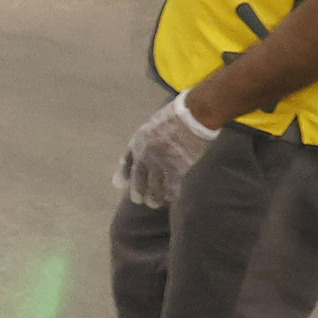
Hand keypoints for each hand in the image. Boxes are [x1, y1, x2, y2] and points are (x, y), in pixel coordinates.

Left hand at [114, 94, 221, 208]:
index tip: (123, 183)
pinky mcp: (179, 169)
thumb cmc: (175, 115)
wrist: (195, 114)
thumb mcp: (152, 124)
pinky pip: (173, 188)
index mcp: (138, 141)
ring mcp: (161, 163)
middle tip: (140, 200)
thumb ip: (144, 139)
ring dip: (155, 198)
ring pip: (155, 188)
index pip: (126, 162)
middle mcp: (146, 155)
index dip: (125, 174)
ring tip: (155, 203)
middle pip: (138, 180)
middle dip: (138, 192)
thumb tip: (138, 153)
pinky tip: (172, 197)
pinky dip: (172, 195)